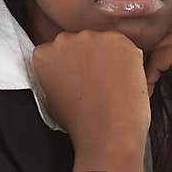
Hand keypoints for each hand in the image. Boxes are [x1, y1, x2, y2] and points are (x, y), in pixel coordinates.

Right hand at [31, 28, 149, 155]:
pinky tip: (123, 82)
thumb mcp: (51, 99)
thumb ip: (54, 76)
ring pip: (103, 43)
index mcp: (43, 55)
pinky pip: (125, 47)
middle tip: (96, 83)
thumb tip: (64, 70)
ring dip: (109, 58)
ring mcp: (90, 38)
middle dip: (89, 58)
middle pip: (80, 43)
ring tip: (110, 86)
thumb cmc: (81, 123)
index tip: (78, 78)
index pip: (58, 50)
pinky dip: (128, 62)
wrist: (107, 133)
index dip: (72, 65)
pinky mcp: (116, 40)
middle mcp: (63, 41)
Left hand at [144, 0, 171, 171]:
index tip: (149, 63)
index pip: (170, 18)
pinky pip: (157, 59)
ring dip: (148, 67)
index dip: (160, 42)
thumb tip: (139, 24)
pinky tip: (152, 91)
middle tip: (145, 76)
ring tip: (149, 84)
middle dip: (152, 54)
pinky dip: (150, 77)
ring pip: (157, 44)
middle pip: (162, 29)